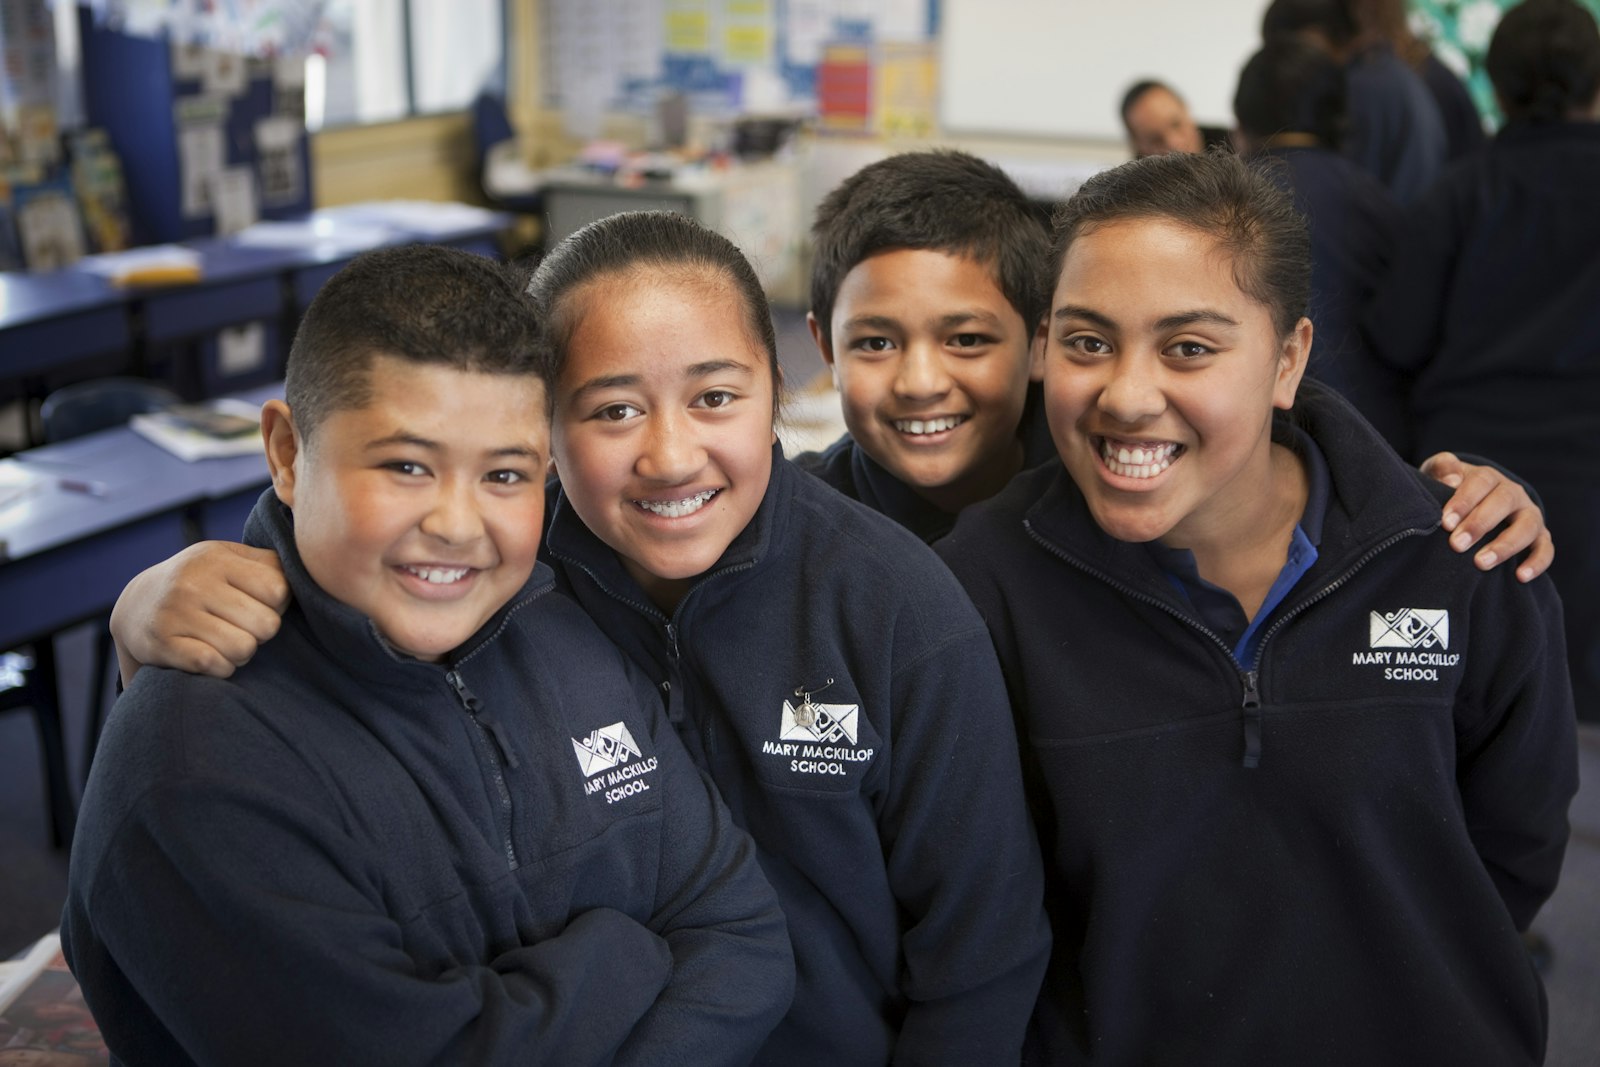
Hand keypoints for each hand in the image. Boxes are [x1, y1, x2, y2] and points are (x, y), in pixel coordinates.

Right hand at [110, 541, 289, 683]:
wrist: (136, 605)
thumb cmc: (200, 581)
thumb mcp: (228, 559)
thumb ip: (268, 563)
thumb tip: (312, 574)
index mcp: (217, 558)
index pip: (278, 590)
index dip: (278, 605)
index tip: (261, 605)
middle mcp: (194, 582)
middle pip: (266, 625)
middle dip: (262, 633)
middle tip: (244, 628)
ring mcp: (175, 613)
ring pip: (244, 649)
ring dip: (242, 653)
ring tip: (227, 642)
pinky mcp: (161, 643)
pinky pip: (214, 665)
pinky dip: (222, 668)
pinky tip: (212, 657)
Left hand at [1420, 453, 1552, 582]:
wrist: (1469, 506)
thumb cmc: (1448, 491)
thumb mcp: (1439, 475)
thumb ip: (1442, 468)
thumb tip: (1451, 480)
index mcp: (1488, 478)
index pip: (1481, 482)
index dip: (1463, 501)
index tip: (1446, 522)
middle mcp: (1513, 494)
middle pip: (1504, 502)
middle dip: (1479, 524)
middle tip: (1456, 545)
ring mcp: (1529, 515)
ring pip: (1527, 526)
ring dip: (1506, 545)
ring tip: (1481, 563)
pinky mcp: (1540, 536)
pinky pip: (1545, 548)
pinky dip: (1537, 562)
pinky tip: (1520, 577)